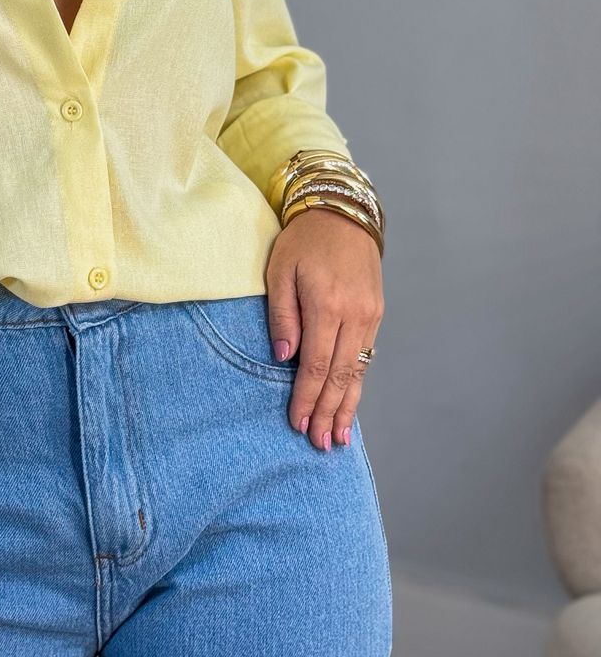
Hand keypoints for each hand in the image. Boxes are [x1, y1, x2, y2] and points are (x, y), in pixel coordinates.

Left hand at [265, 206, 383, 451]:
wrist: (343, 212)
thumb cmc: (303, 240)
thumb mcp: (280, 270)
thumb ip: (282, 315)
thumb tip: (283, 357)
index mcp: (326, 304)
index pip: (316, 365)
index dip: (306, 397)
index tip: (296, 422)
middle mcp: (353, 315)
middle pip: (340, 376)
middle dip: (327, 412)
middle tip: (318, 443)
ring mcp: (369, 316)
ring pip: (358, 371)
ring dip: (347, 407)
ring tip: (338, 437)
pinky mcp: (376, 313)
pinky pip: (366, 357)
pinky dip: (358, 383)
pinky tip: (351, 403)